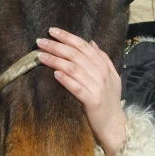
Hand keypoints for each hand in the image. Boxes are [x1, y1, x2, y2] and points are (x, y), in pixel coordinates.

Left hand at [37, 27, 126, 155]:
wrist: (114, 124)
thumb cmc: (109, 101)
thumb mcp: (111, 77)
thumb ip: (103, 58)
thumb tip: (92, 42)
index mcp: (104, 66)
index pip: (83, 46)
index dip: (67, 37)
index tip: (52, 31)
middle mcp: (101, 74)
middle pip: (76, 55)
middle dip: (57, 46)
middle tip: (40, 41)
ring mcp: (97, 87)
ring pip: (73, 69)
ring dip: (56, 61)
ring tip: (41, 56)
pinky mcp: (92, 101)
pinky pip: (77, 87)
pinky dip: (66, 79)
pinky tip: (55, 74)